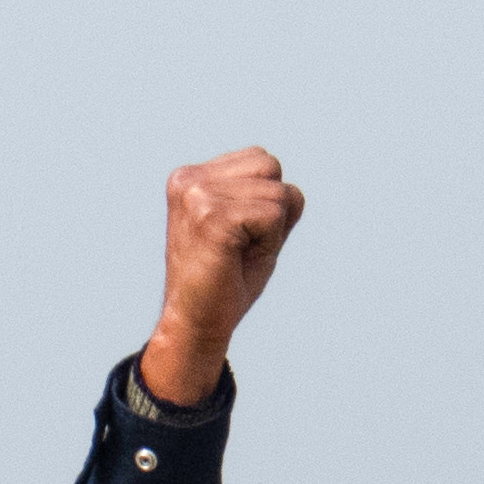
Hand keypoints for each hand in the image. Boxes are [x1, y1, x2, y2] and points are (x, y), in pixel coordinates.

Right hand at [142, 145, 304, 407]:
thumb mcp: (248, 229)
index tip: (236, 235)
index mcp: (191, 177)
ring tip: (237, 254)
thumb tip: (294, 191)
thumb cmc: (225, 281)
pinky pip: (273, 214)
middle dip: (272, 210)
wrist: (195, 323)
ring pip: (276, 193)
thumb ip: (267, 200)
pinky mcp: (211, 216)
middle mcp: (189, 179)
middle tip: (240, 246)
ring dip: (270, 231)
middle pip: (270, 166)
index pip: (261, 160)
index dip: (266, 202)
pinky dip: (269, 242)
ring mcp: (197, 195)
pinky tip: (238, 258)